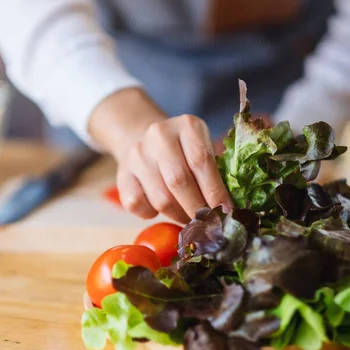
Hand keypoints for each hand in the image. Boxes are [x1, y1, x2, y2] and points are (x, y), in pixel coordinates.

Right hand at [114, 115, 231, 222]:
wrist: (141, 138)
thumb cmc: (182, 151)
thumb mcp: (201, 149)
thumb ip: (215, 173)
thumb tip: (228, 210)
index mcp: (187, 125)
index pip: (202, 161)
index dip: (215, 192)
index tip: (226, 213)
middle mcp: (159, 135)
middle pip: (179, 181)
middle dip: (197, 209)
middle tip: (208, 224)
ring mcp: (137, 154)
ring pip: (161, 199)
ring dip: (178, 216)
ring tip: (188, 219)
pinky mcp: (122, 174)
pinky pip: (138, 205)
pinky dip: (152, 214)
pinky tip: (159, 208)